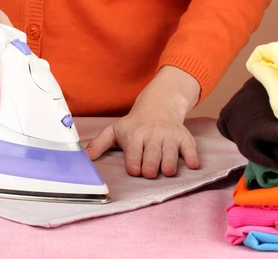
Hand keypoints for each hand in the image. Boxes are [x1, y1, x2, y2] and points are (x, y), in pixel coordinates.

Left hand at [85, 66, 200, 177]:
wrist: (158, 107)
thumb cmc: (134, 125)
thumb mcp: (114, 131)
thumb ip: (99, 144)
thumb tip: (86, 157)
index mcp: (134, 136)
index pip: (133, 156)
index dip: (134, 166)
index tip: (134, 170)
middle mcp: (152, 136)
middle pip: (152, 158)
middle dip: (150, 169)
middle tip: (149, 172)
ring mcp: (169, 137)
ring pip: (170, 157)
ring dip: (168, 166)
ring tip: (166, 170)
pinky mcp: (184, 138)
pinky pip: (190, 150)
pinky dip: (191, 159)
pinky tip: (190, 165)